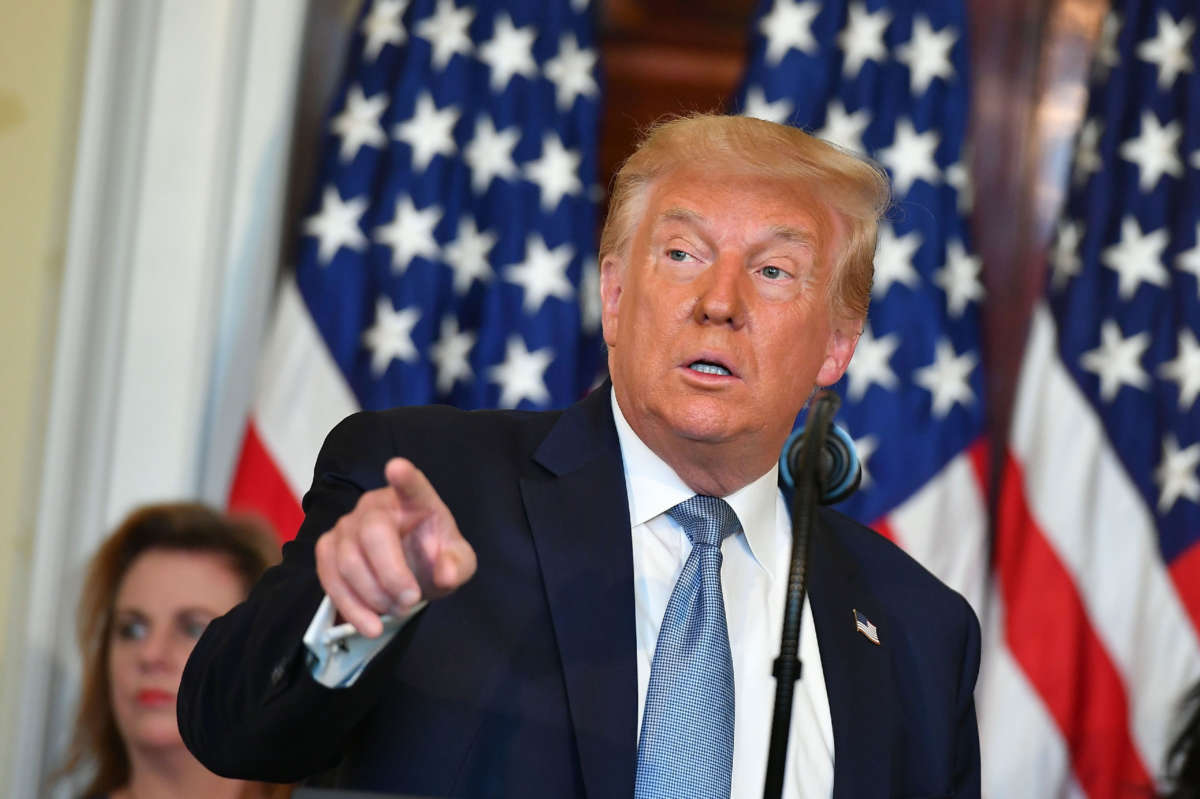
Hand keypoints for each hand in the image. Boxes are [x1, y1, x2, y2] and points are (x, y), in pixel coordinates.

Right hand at [314, 458, 476, 636]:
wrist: (409, 573)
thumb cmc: (434, 558)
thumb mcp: (458, 563)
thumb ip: (457, 565)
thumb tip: (446, 573)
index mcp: (415, 500)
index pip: (411, 485)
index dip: (404, 477)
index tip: (397, 467)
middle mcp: (376, 505)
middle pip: (372, 533)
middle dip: (390, 574)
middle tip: (410, 601)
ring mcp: (348, 524)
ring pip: (347, 559)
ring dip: (372, 594)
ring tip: (396, 611)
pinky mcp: (328, 548)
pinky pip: (329, 576)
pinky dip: (349, 605)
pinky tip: (370, 624)